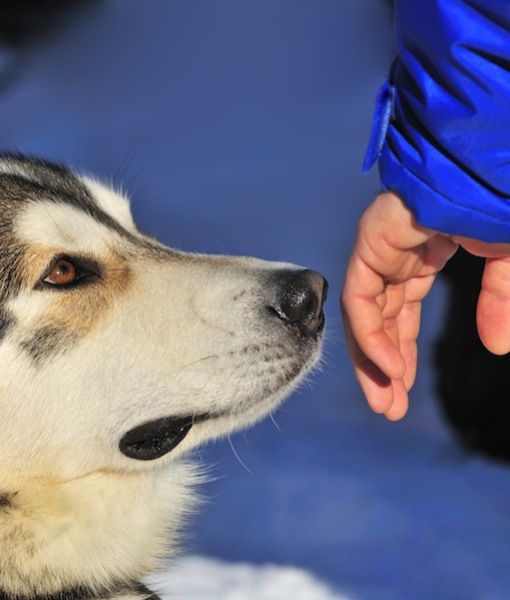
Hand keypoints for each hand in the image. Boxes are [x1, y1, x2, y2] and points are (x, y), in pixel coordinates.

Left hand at [341, 191, 509, 420]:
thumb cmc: (499, 197)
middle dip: (385, 366)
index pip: (402, 314)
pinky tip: (390, 368)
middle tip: (389, 408)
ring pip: (365, 315)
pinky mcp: (371, 242)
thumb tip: (497, 347)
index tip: (405, 391)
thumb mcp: (506, 259)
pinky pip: (362, 298)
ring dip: (374, 360)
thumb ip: (499, 301)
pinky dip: (373, 334)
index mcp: (421, 256)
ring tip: (384, 403)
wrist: (492, 159)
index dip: (403, 353)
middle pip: (381, 321)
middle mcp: (395, 257)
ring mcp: (380, 249)